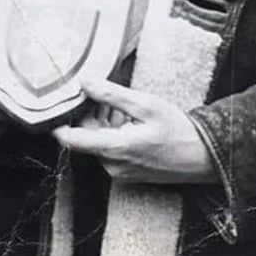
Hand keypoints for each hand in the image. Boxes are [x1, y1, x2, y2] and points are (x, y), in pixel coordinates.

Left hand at [52, 79, 216, 183]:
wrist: (203, 157)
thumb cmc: (176, 130)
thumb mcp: (145, 105)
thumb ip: (111, 94)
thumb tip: (84, 82)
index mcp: (114, 149)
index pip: (71, 140)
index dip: (56, 123)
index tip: (52, 105)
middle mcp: (112, 166)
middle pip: (85, 137)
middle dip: (89, 114)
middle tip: (100, 93)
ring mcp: (119, 173)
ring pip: (98, 142)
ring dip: (103, 123)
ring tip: (122, 107)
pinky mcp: (127, 174)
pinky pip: (110, 151)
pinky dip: (113, 133)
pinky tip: (129, 121)